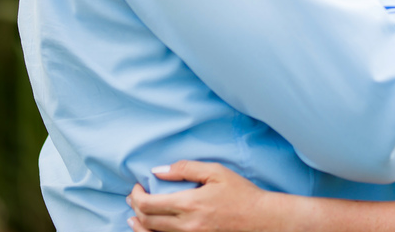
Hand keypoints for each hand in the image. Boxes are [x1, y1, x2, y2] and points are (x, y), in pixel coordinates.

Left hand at [127, 162, 273, 231]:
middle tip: (133, 198)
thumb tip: (158, 171)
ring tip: (134, 218)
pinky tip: (151, 230)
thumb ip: (185, 169)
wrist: (260, 220)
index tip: (138, 186)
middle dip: (135, 208)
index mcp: (189, 204)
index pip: (148, 204)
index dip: (137, 195)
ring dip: (139, 226)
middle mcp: (186, 226)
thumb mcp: (216, 172)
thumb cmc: (241, 194)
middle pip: (146, 221)